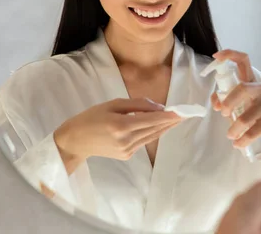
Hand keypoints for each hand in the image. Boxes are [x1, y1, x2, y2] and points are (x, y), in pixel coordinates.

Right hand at [54, 98, 181, 167]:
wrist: (75, 141)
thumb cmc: (91, 117)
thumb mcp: (112, 104)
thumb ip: (137, 105)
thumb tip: (159, 107)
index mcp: (121, 125)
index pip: (152, 119)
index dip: (168, 115)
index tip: (182, 111)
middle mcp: (126, 140)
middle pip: (155, 129)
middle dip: (171, 121)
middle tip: (185, 113)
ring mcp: (127, 150)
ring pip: (152, 136)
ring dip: (165, 127)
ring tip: (177, 119)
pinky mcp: (126, 155)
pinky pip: (144, 141)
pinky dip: (153, 133)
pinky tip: (161, 126)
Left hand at [211, 50, 260, 147]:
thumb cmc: (254, 115)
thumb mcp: (238, 107)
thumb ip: (224, 101)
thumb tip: (215, 101)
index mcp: (251, 82)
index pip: (243, 61)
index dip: (230, 55)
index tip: (216, 57)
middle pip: (243, 88)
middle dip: (229, 102)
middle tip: (223, 113)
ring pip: (247, 115)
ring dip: (235, 128)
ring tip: (230, 135)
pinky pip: (254, 130)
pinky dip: (244, 139)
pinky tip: (238, 144)